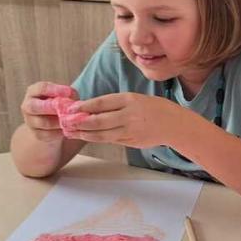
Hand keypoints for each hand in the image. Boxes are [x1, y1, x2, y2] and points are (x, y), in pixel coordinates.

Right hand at [20, 82, 77, 141]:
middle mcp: (28, 106)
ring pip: (44, 123)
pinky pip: (48, 134)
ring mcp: (30, 121)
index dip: (55, 90)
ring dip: (59, 121)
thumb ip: (68, 94)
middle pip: (35, 107)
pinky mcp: (37, 134)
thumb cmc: (59, 102)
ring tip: (72, 120)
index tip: (69, 92)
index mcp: (33, 91)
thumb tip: (73, 98)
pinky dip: (60, 132)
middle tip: (66, 108)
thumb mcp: (62, 95)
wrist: (51, 119)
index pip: (41, 88)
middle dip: (51, 107)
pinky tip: (70, 129)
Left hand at [64, 93, 191, 148]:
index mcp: (129, 100)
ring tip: (72, 133)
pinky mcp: (132, 141)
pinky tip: (88, 137)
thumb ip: (116, 105)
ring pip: (102, 134)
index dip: (84, 106)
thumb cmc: (154, 108)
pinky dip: (97, 139)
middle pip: (99, 121)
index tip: (71, 108)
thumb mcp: (136, 99)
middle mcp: (129, 115)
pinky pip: (111, 140)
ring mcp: (131, 130)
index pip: (102, 103)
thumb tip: (91, 109)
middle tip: (66, 123)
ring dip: (85, 134)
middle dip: (80, 123)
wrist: (174, 124)